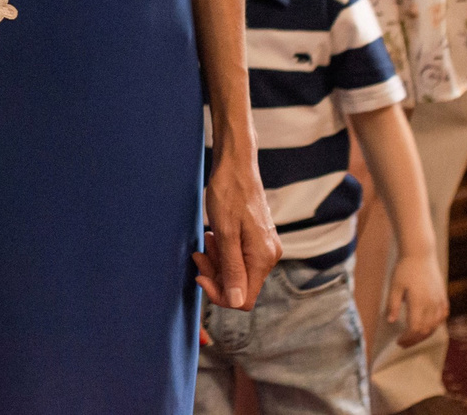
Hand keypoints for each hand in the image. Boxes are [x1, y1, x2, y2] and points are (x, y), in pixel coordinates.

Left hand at [194, 140, 279, 309]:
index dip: (220, 295)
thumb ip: (232, 269)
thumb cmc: (229, 193)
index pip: (244, 299)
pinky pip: (239, 257)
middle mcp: (268, 256)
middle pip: (240, 286)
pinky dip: (223, 253)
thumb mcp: (225, 233)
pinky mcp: (257, 239)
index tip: (200, 276)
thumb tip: (237, 302)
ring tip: (206, 241)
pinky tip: (213, 237)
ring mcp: (264, 247)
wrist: (236, 164)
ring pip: (238, 272)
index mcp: (263, 258)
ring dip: (217, 263)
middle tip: (198, 255)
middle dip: (215, 275)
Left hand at [382, 243, 449, 346]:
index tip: (398, 341)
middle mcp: (431, 304)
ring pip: (435, 326)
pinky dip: (435, 325)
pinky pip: (442, 317)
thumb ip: (393, 304)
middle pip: (425, 331)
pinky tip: (428, 327)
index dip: (407, 338)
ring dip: (425, 335)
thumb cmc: (405, 268)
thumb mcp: (395, 286)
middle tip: (403, 343)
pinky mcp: (443, 297)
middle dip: (414, 340)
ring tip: (413, 337)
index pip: (415, 329)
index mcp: (418, 303)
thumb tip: (390, 321)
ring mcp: (439, 301)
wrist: (421, 254)